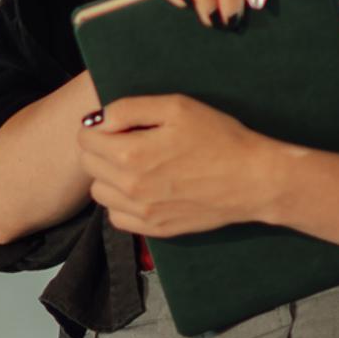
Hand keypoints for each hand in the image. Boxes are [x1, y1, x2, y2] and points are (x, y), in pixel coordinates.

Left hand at [75, 93, 287, 237]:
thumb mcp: (176, 107)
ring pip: (99, 193)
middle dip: (101, 149)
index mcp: (131, 155)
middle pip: (88, 165)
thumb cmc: (219, 138)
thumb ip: (129, 109)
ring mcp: (143, 212)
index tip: (118, 124)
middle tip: (127, 140)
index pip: (84, 140)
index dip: (97, 127)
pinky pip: (117, 217)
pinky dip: (121, 203)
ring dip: (108, 176)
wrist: (253, 180)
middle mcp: (131, 187)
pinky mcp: (156, 229)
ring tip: (134, 164)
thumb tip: (98, 120)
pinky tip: (142, 188)